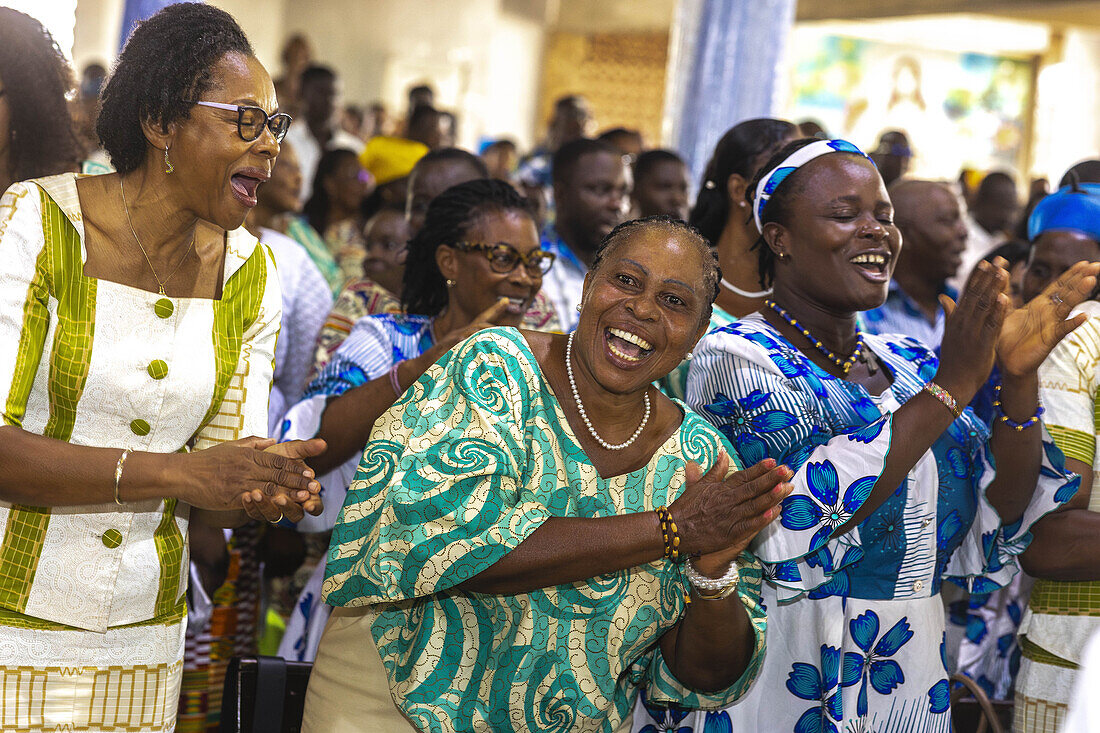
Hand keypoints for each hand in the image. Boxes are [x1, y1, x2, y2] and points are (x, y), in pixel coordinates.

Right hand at [181, 436, 322, 521]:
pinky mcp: (231, 497)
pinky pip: (253, 500)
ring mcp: (239, 482)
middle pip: (278, 474)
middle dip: (298, 481)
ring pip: (269, 488)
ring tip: (305, 498)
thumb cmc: (208, 460)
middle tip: (315, 486)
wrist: (183, 473)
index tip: (310, 472)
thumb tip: (273, 440)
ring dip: (289, 493)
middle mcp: (246, 467)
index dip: (296, 467)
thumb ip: (254, 443)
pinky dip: (268, 504)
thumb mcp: (232, 446)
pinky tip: (281, 508)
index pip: (278, 461)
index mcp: (249, 454)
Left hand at [248, 438, 326, 519]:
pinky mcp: (258, 511)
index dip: (313, 506)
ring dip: (266, 506)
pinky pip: (255, 513)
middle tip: (281, 498)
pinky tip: (246, 495)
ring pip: (274, 516)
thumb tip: (323, 443)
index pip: (315, 506)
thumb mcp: (292, 450)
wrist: (252, 460)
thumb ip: (307, 448)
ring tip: (258, 492)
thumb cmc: (277, 456)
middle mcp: (291, 505)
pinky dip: (251, 505)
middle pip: (296, 515)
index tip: (308, 502)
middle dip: (288, 507)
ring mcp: (274, 509)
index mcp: (305, 493)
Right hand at [406, 298, 512, 379]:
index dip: (494, 309)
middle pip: (482, 325)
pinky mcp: (446, 350)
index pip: (481, 318)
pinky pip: (461, 347)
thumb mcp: (459, 355)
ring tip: (502, 342)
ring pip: (474, 334)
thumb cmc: (440, 364)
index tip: (507, 301)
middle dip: (497, 329)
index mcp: (463, 334)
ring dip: (487, 337)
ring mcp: (452, 341)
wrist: (417, 369)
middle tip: (512, 334)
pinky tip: (480, 351)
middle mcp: (459, 334)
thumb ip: (474, 351)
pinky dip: (471, 347)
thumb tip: (493, 353)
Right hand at [669, 452, 791, 573]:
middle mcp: (728, 501)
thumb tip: (723, 453)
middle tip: (787, 471)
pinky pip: (750, 525)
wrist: (675, 529)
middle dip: (772, 479)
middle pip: (753, 488)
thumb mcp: (700, 484)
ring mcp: (731, 517)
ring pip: (755, 505)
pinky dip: (762, 519)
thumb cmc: (687, 507)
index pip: (744, 476)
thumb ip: (716, 470)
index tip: (773, 461)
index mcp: (722, 488)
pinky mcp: (731, 533)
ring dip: (772, 496)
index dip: (759, 469)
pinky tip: (775, 511)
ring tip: (786, 487)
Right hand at [935, 259, 1010, 401]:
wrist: (952, 383)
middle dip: (989, 276)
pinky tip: (1005, 298)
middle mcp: (962, 322)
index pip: (968, 293)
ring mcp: (971, 332)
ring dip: (994, 288)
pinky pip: (991, 324)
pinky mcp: (981, 344)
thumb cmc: (954, 360)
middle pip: (976, 295)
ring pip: (984, 306)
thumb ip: (950, 313)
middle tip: (999, 259)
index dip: (979, 277)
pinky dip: (997, 311)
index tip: (988, 262)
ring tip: (1002, 272)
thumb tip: (943, 296)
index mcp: (956, 319)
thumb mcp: (950, 334)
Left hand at [997, 260, 1098, 376]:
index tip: (1084, 262)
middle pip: (1067, 292)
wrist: (1007, 362)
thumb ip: (1004, 292)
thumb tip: (1000, 272)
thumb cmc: (1007, 337)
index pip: (1058, 286)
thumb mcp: (1004, 311)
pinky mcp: (1049, 339)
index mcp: (1039, 305)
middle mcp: (1049, 313)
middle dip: (1081, 278)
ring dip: (1079, 294)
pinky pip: (1062, 330)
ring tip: (1091, 280)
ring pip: (1067, 306)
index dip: (1071, 274)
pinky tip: (1083, 317)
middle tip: (1096, 264)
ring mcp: (1051, 325)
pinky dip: (1072, 324)